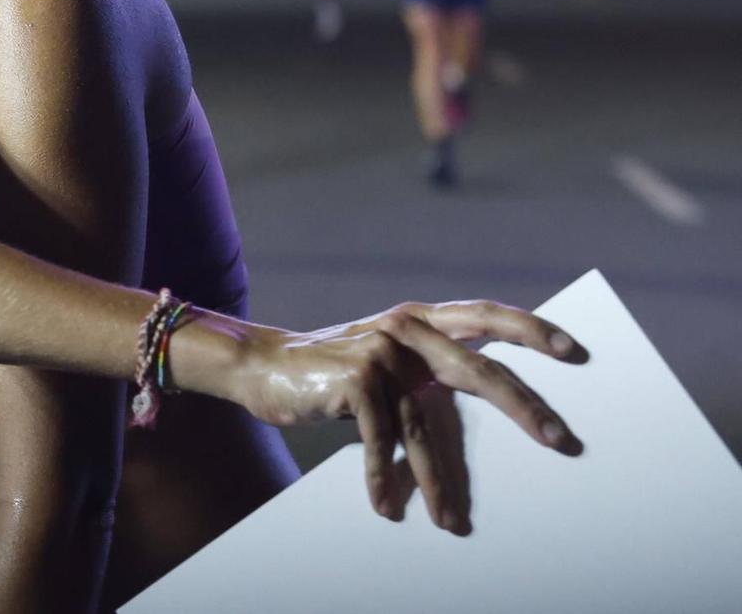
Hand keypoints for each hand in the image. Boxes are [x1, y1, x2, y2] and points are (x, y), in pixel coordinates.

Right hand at [225, 301, 584, 532]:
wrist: (260, 366)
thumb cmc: (331, 374)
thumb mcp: (385, 362)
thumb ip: (426, 371)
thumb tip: (489, 407)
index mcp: (419, 319)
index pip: (485, 315)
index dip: (531, 329)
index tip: (575, 352)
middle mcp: (405, 327)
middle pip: (478, 369)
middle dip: (525, 408)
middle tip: (563, 442)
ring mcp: (381, 350)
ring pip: (427, 425)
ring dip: (439, 481)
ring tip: (452, 521)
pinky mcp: (357, 378)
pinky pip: (383, 440)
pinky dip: (384, 478)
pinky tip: (386, 506)